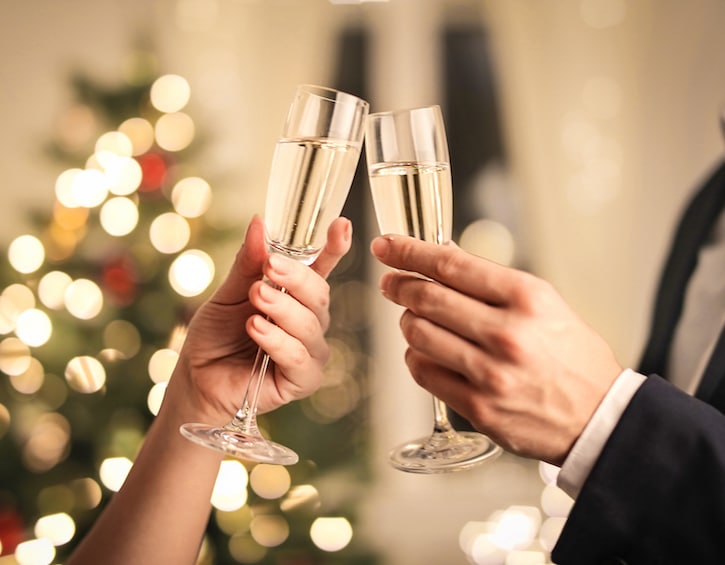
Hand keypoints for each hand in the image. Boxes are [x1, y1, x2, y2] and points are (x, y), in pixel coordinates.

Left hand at [165, 215, 351, 426]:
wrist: (197, 378)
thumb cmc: (216, 336)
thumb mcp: (228, 293)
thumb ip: (247, 264)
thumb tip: (259, 224)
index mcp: (297, 296)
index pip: (322, 269)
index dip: (335, 247)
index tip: (340, 225)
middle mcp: (310, 321)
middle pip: (319, 294)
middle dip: (296, 278)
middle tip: (270, 266)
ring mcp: (310, 351)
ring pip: (311, 324)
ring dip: (282, 307)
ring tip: (255, 297)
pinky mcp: (302, 380)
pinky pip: (300, 357)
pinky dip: (278, 340)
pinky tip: (256, 328)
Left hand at [370, 235, 622, 465]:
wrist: (599, 417)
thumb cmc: (572, 356)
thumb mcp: (545, 303)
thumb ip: (493, 284)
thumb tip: (443, 260)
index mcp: (526, 298)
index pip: (450, 264)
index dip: (409, 251)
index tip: (387, 246)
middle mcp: (507, 333)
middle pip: (427, 298)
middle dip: (399, 285)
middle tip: (389, 282)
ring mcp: (490, 373)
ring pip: (418, 334)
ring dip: (406, 321)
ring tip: (412, 318)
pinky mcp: (479, 407)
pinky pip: (424, 372)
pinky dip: (416, 356)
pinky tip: (424, 351)